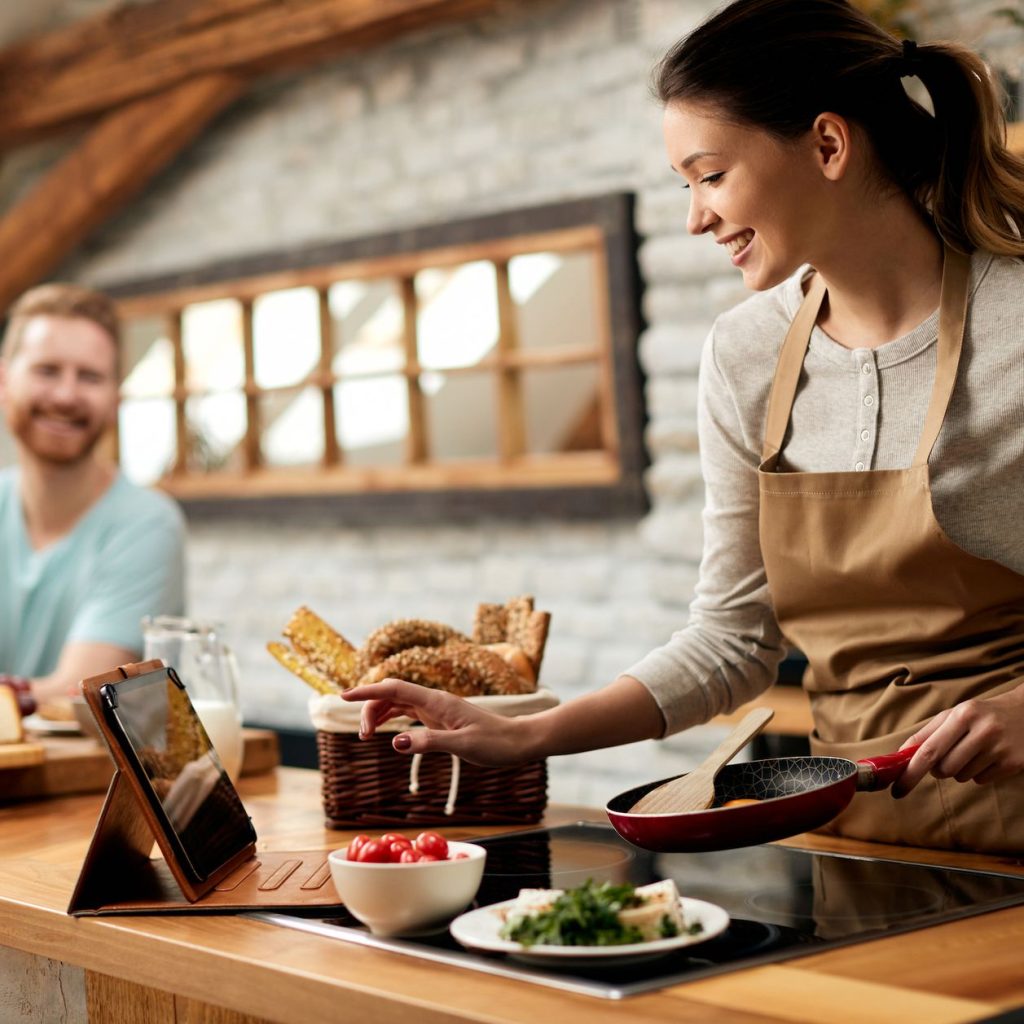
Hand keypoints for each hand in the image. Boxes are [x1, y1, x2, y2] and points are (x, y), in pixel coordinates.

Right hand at [342, 679, 532, 766]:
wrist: (520, 741)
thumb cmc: (497, 743)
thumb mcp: (463, 746)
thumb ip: (430, 742)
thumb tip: (395, 742)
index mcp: (437, 701)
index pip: (394, 689)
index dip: (367, 691)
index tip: (344, 696)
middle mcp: (434, 701)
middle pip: (391, 694)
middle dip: (370, 707)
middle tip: (362, 736)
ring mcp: (437, 709)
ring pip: (398, 703)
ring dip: (379, 714)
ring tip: (367, 736)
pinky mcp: (441, 719)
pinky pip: (409, 712)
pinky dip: (392, 718)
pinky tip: (387, 730)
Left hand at [892, 686, 1023, 796]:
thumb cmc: (981, 715)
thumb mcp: (954, 715)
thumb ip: (927, 734)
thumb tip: (900, 756)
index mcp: (963, 715)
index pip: (930, 750)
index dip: (911, 771)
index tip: (897, 787)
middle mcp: (983, 731)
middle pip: (944, 768)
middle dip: (938, 769)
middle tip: (947, 756)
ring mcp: (1001, 748)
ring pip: (962, 776)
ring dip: (960, 770)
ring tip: (973, 751)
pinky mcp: (1014, 764)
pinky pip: (981, 781)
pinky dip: (978, 773)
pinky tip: (988, 757)